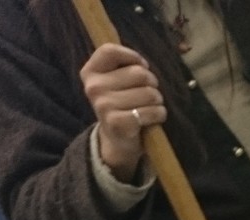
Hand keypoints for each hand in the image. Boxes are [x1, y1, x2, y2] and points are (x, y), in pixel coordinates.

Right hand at [81, 44, 165, 182]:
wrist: (117, 139)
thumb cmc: (122, 104)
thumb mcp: (115, 81)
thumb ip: (123, 65)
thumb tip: (142, 62)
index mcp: (90, 72)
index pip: (110, 51)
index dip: (133, 56)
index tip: (141, 66)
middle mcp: (93, 87)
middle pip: (139, 72)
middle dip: (152, 84)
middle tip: (146, 95)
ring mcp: (104, 105)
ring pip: (150, 93)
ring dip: (157, 101)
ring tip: (148, 107)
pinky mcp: (118, 123)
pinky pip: (153, 111)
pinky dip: (159, 114)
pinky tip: (151, 119)